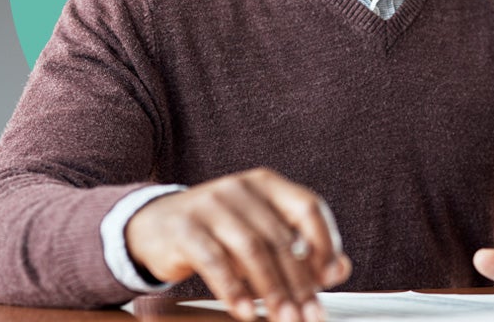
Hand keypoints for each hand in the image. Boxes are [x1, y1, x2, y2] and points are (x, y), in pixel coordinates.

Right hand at [125, 168, 351, 321]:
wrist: (153, 226)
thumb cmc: (216, 232)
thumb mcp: (260, 233)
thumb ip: (300, 249)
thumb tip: (341, 269)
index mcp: (265, 184)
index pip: (308, 207)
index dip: (324, 243)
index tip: (330, 277)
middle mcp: (239, 188)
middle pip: (281, 237)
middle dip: (300, 283)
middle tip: (309, 315)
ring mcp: (210, 204)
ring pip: (252, 250)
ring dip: (272, 290)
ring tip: (282, 318)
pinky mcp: (184, 227)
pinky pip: (214, 260)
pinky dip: (233, 289)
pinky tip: (245, 310)